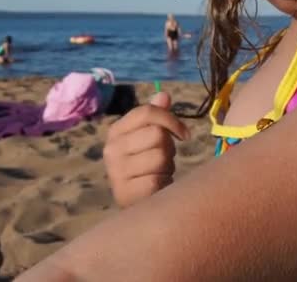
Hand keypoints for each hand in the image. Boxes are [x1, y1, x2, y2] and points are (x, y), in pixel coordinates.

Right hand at [104, 92, 189, 207]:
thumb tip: (164, 95)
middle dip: (170, 148)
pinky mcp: (125, 193)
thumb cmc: (147, 165)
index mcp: (116, 131)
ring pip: (160, 157)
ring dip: (168, 166)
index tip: (185, 134)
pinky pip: (158, 180)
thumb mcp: (149, 137)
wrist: (138, 202)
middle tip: (164, 160)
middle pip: (157, 134)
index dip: (172, 120)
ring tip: (159, 173)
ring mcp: (116, 172)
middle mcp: (111, 149)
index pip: (147, 112)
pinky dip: (164, 183)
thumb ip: (156, 116)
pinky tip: (157, 187)